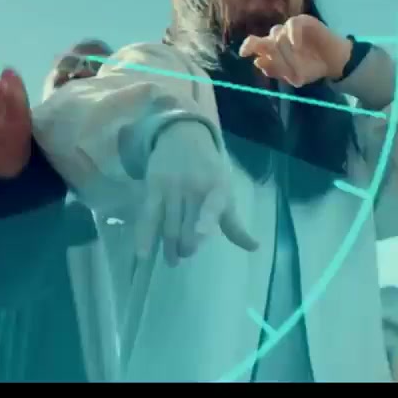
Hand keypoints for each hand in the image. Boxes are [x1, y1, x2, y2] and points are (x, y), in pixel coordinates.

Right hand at [142, 122, 258, 265]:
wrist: (182, 137)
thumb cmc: (209, 170)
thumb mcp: (225, 191)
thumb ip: (234, 223)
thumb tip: (254, 248)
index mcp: (216, 187)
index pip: (212, 203)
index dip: (206, 218)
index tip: (200, 232)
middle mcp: (193, 186)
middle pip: (187, 225)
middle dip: (186, 246)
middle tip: (184, 256)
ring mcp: (171, 187)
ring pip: (168, 224)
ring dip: (168, 246)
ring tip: (171, 260)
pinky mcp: (152, 187)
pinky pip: (148, 216)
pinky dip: (144, 236)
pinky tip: (143, 254)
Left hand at [239, 14, 350, 87]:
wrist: (334, 63)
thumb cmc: (310, 68)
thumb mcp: (292, 75)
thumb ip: (275, 69)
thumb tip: (258, 61)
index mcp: (272, 49)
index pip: (254, 43)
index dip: (248, 46)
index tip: (243, 53)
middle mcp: (278, 37)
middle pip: (266, 41)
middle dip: (274, 56)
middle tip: (285, 68)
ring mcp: (290, 28)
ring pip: (278, 35)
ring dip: (286, 52)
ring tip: (298, 63)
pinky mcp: (304, 21)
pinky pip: (292, 24)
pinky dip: (292, 35)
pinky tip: (297, 46)